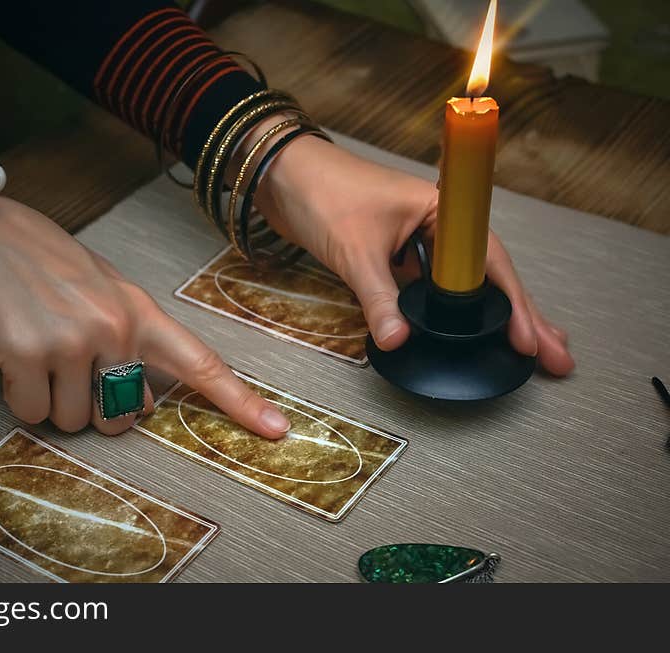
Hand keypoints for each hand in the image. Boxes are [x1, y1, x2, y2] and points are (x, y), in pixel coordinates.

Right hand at [0, 163, 291, 436]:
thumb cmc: (40, 262)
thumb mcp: (101, 289)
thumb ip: (129, 341)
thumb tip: (139, 404)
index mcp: (141, 312)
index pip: (201, 363)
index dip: (240, 401)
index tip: (277, 430)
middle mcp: (116, 328)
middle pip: (123, 418)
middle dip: (95, 407)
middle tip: (67, 366)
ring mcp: (75, 341)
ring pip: (74, 421)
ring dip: (52, 401)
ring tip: (36, 351)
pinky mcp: (30, 355)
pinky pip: (32, 414)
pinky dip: (19, 397)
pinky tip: (12, 357)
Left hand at [255, 136, 573, 375]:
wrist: (280, 174)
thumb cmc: (321, 191)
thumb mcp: (355, 250)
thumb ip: (378, 297)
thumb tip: (399, 341)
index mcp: (441, 210)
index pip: (488, 263)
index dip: (512, 305)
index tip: (530, 341)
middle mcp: (436, 226)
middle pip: (488, 277)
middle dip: (520, 317)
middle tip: (553, 357)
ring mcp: (415, 242)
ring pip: (461, 286)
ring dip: (488, 318)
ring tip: (522, 351)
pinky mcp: (393, 256)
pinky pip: (428, 290)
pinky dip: (446, 314)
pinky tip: (463, 335)